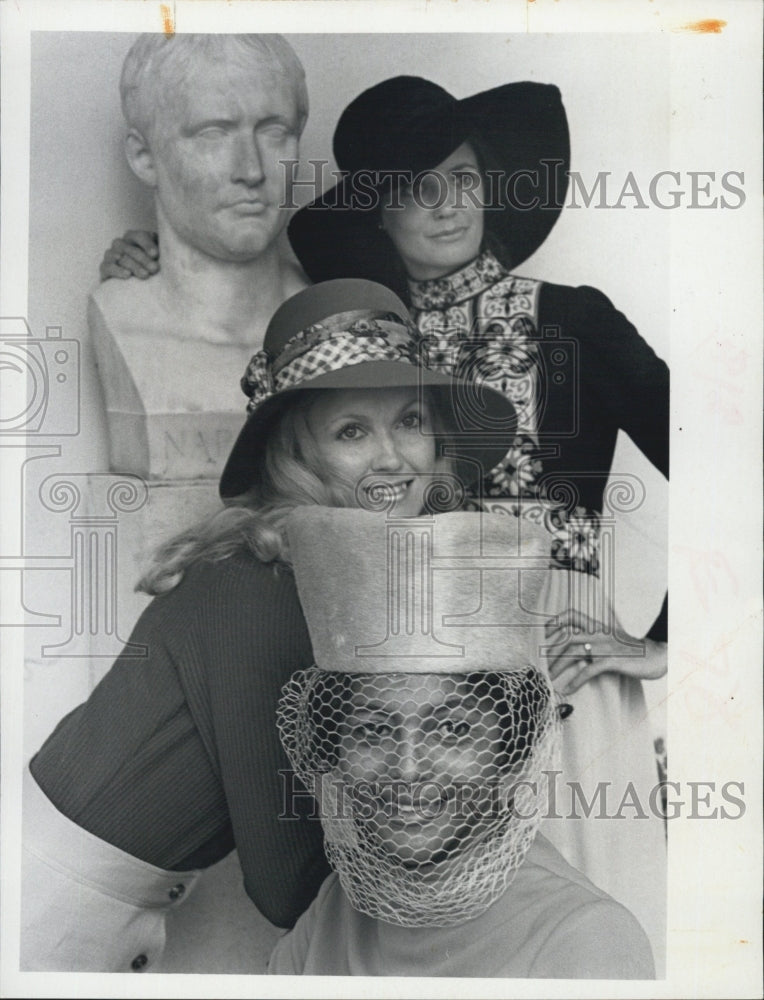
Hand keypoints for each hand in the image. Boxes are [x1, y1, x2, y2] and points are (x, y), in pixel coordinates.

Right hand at [99, 230, 158, 280]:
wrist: (132, 285)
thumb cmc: (149, 267)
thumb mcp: (157, 257)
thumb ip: (162, 251)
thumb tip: (169, 251)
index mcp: (133, 237)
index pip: (139, 236)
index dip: (147, 244)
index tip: (156, 254)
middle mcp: (120, 243)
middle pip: (130, 248)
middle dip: (143, 259)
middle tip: (155, 268)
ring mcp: (111, 254)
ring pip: (120, 257)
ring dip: (134, 266)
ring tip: (145, 275)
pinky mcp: (104, 267)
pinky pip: (108, 266)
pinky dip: (117, 270)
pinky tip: (127, 275)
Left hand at [544, 608, 666, 695]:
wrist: (656, 655)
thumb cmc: (630, 650)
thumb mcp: (610, 639)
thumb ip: (593, 639)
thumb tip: (573, 648)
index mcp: (598, 626)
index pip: (572, 615)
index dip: (555, 621)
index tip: (543, 634)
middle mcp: (599, 633)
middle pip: (567, 636)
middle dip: (550, 649)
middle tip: (541, 663)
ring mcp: (606, 646)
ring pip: (574, 652)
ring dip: (558, 666)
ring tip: (548, 678)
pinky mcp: (612, 661)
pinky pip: (589, 670)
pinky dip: (576, 681)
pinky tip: (567, 689)